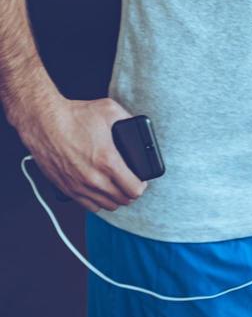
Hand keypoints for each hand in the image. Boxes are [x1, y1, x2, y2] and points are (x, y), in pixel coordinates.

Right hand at [19, 95, 147, 212]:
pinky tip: (100, 191)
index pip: (133, 189)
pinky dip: (98, 202)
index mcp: (107, 160)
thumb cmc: (75, 116)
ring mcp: (79, 186)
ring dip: (114, 199)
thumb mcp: (109, 110)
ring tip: (117, 187)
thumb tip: (138, 126)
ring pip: (106, 206)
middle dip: (130, 192)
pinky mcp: (67, 189)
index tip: (141, 181)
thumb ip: (129, 119)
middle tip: (130, 182)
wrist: (45, 123)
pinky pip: (88, 206)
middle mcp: (94, 178)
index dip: (141, 186)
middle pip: (122, 200)